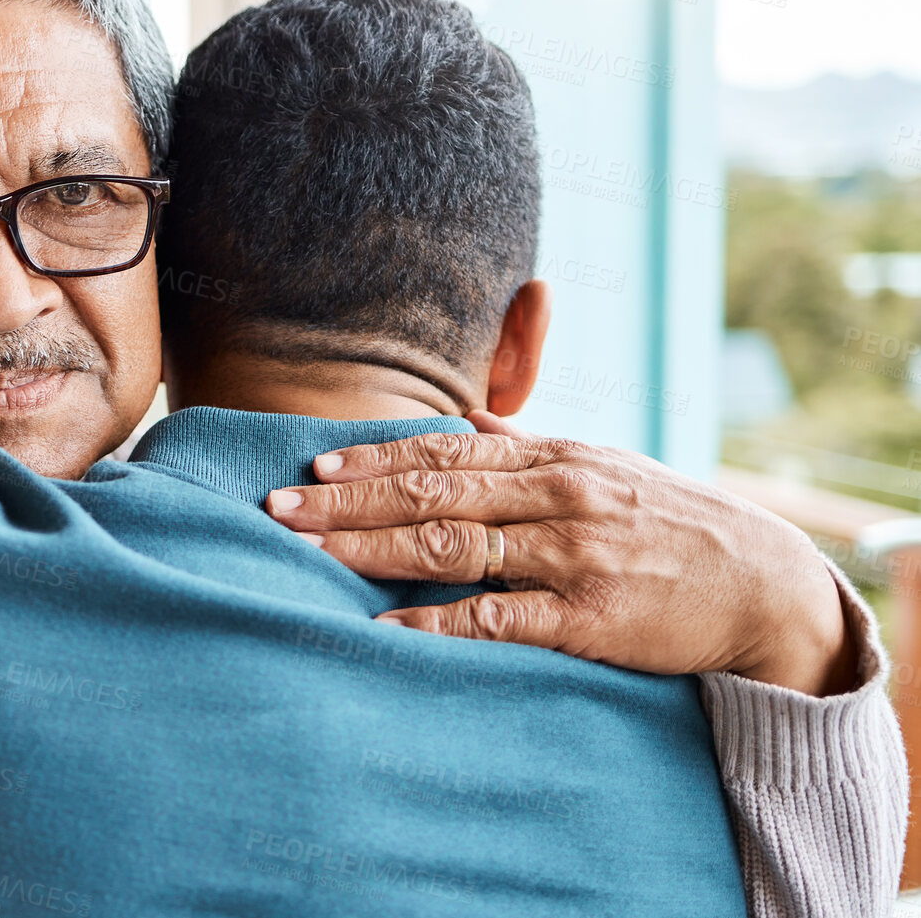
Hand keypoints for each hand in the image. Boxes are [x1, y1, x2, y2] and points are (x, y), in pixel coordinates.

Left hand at [266, 413, 858, 696]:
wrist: (764, 584)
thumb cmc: (670, 522)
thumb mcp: (605, 466)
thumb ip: (531, 443)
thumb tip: (472, 418)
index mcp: (554, 458)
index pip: (445, 451)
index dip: (374, 457)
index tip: (312, 463)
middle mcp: (556, 496)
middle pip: (432, 493)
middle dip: (349, 498)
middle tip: (280, 506)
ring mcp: (571, 556)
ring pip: (453, 546)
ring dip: (372, 548)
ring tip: (309, 550)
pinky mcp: (588, 618)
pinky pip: (498, 619)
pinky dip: (437, 621)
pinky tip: (386, 625)